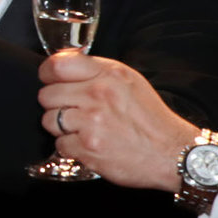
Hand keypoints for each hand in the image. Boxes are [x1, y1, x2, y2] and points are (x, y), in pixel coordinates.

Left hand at [36, 51, 198, 190]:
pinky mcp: (88, 148)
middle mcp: (98, 94)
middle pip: (47, 95)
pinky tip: (89, 145)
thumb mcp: (130, 81)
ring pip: (49, 121)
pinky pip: (60, 145)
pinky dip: (71, 148)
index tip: (51, 81)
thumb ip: (98, 72)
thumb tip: (64, 67)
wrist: (171, 152)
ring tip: (81, 129)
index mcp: (108, 74)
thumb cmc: (150, 118)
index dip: (48, 74)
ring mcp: (92, 122)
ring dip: (61, 128)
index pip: (58, 64)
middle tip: (72, 111)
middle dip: (55, 105)